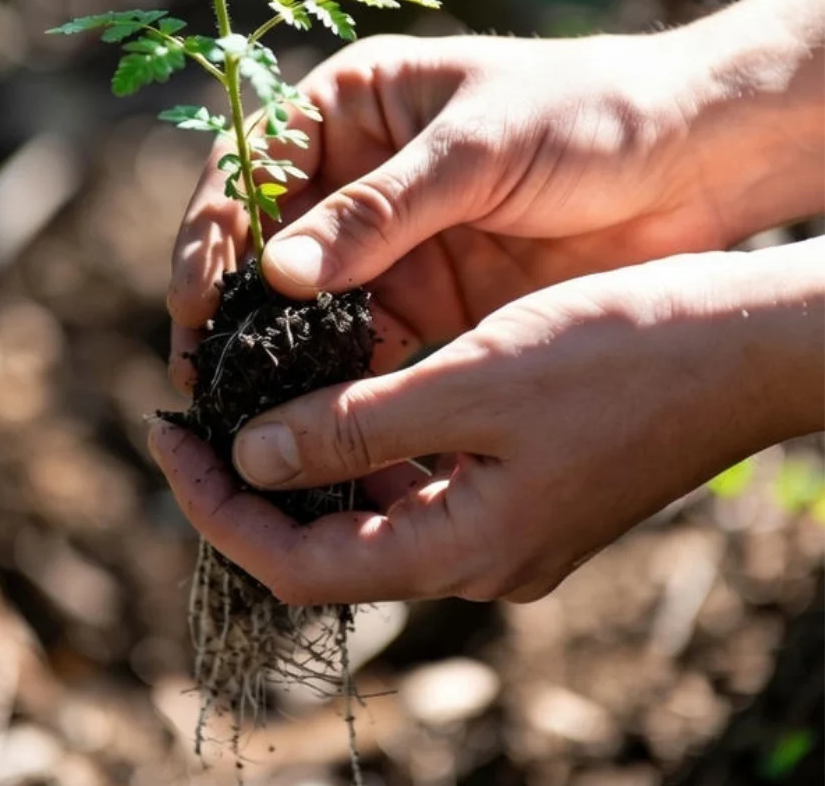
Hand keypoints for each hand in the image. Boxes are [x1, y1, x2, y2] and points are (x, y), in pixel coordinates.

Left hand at [152, 240, 822, 603]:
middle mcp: (478, 556)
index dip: (218, 509)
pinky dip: (364, 440)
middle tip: (198, 414)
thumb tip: (251, 459)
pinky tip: (339, 386)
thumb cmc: (618, 354)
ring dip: (305, 458)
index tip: (167, 440)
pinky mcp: (522, 486)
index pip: (299, 564)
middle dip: (251, 483)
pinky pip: (416, 478)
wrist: (742, 344)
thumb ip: (356, 425)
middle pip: (328, 541)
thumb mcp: (471, 382)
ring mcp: (503, 524)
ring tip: (251, 395)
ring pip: (369, 507)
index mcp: (462, 549)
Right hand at [169, 28, 733, 385]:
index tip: (195, 295)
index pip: (251, 163)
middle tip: (199, 367)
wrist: (692, 160)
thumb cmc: (587, 114)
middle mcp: (356, 174)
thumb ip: (379, 212)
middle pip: (263, 241)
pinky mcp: (426, 298)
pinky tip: (309, 410)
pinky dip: (332, 372)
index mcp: (353, 105)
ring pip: (303, 298)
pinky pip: (360, 338)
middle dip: (226, 301)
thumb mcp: (476, 149)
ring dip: (270, 346)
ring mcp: (389, 242)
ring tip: (237, 402)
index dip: (213, 229)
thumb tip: (275, 274)